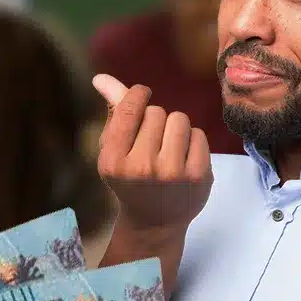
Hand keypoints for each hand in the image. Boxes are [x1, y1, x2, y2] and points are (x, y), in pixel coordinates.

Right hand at [93, 74, 212, 236]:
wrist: (154, 222)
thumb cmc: (131, 178)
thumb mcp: (114, 149)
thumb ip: (113, 112)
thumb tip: (101, 77)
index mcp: (113, 161)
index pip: (131, 107)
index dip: (138, 95)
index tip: (141, 98)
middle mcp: (142, 168)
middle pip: (157, 112)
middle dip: (155, 120)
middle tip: (151, 142)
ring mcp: (172, 174)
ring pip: (179, 119)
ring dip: (175, 128)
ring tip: (168, 149)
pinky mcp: (198, 176)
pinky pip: (199, 134)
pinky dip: (192, 141)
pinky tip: (183, 159)